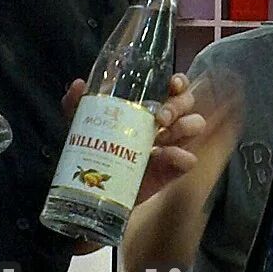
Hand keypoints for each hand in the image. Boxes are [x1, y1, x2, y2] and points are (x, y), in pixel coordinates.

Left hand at [61, 73, 203, 205]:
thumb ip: (77, 104)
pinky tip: (165, 156)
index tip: (171, 85)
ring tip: (159, 138)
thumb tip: (78, 85)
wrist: (96, 189)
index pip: (174, 86)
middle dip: (176, 106)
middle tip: (159, 118)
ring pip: (195, 125)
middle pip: (187, 102)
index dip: (178, 82)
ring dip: (182, 127)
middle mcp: (166, 121)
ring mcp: (172, 144)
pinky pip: (188, 160)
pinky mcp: (172, 169)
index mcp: (150, 104)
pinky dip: (181, 157)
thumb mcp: (83, 124)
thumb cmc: (97, 148)